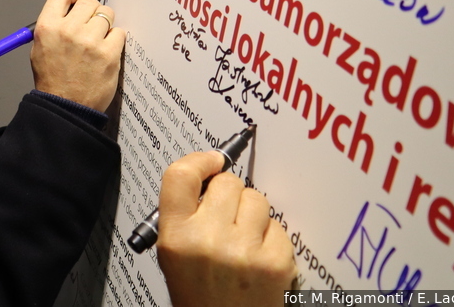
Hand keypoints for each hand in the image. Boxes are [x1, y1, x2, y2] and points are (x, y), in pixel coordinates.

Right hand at [29, 0, 123, 111]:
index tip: (81, 0)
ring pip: (107, 15)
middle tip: (92, 24)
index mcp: (48, 27)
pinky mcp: (108, 54)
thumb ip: (55, 25)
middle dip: (92, 10)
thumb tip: (74, 8)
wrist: (65, 107)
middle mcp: (68, 30)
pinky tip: (106, 51)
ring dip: (105, 26)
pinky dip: (115, 40)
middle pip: (88, 1)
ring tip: (98, 42)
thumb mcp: (40, 47)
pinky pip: (119, 33)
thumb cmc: (53, 80)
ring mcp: (90, 41)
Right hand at [156, 151, 296, 306]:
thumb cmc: (200, 297)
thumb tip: (210, 176)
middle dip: (229, 194)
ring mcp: (244, 251)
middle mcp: (207, 240)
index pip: (181, 176)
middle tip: (227, 218)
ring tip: (243, 241)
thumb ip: (184, 215)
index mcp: (176, 237)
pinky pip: (279, 227)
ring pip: (257, 200)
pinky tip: (259, 259)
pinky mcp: (275, 262)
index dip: (199, 160)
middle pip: (227, 182)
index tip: (212, 161)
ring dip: (253, 214)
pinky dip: (272, 240)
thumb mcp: (173, 255)